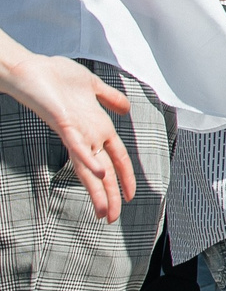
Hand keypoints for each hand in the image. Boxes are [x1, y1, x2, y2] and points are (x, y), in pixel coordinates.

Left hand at [0, 53, 133, 220]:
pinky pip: (77, 147)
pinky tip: (99, 173)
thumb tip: (127, 109)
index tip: (130, 197)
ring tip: (104, 213)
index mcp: (96, 129)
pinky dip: (88, 160)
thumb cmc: (56, 76)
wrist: (30, 69)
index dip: (123, 178)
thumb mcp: (91, 87)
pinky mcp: (64, 126)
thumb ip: (109, 98)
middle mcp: (86, 136)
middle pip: (102, 172)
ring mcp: (75, 134)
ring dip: (98, 191)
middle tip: (111, 220)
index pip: (115, 158)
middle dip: (109, 196)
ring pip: (90, 168)